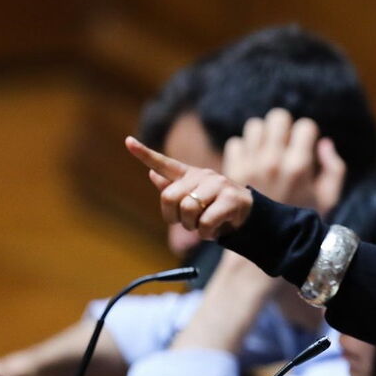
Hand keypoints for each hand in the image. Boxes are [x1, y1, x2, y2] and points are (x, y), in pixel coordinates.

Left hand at [126, 136, 252, 239]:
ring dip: (192, 226)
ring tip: (204, 225)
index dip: (144, 154)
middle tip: (189, 222)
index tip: (128, 141)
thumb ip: (174, 188)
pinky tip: (214, 231)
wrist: (248, 215)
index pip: (164, 163)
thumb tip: (151, 174)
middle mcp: (203, 175)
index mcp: (190, 175)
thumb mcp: (194, 199)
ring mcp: (218, 185)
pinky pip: (205, 222)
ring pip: (188, 210)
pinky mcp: (231, 199)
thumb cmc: (215, 207)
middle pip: (170, 197)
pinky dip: (205, 233)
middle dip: (175, 217)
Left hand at [223, 108, 345, 216]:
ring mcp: (251, 165)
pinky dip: (244, 149)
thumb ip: (334, 167)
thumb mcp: (328, 198)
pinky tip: (252, 162)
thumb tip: (324, 142)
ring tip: (268, 150)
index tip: (306, 145)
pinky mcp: (233, 171)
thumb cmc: (303, 220)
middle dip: (285, 126)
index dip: (308, 133)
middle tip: (286, 142)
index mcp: (299, 167)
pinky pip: (235, 142)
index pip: (305, 126)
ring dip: (263, 135)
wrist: (267, 242)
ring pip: (255, 126)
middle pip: (278, 117)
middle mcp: (274, 161)